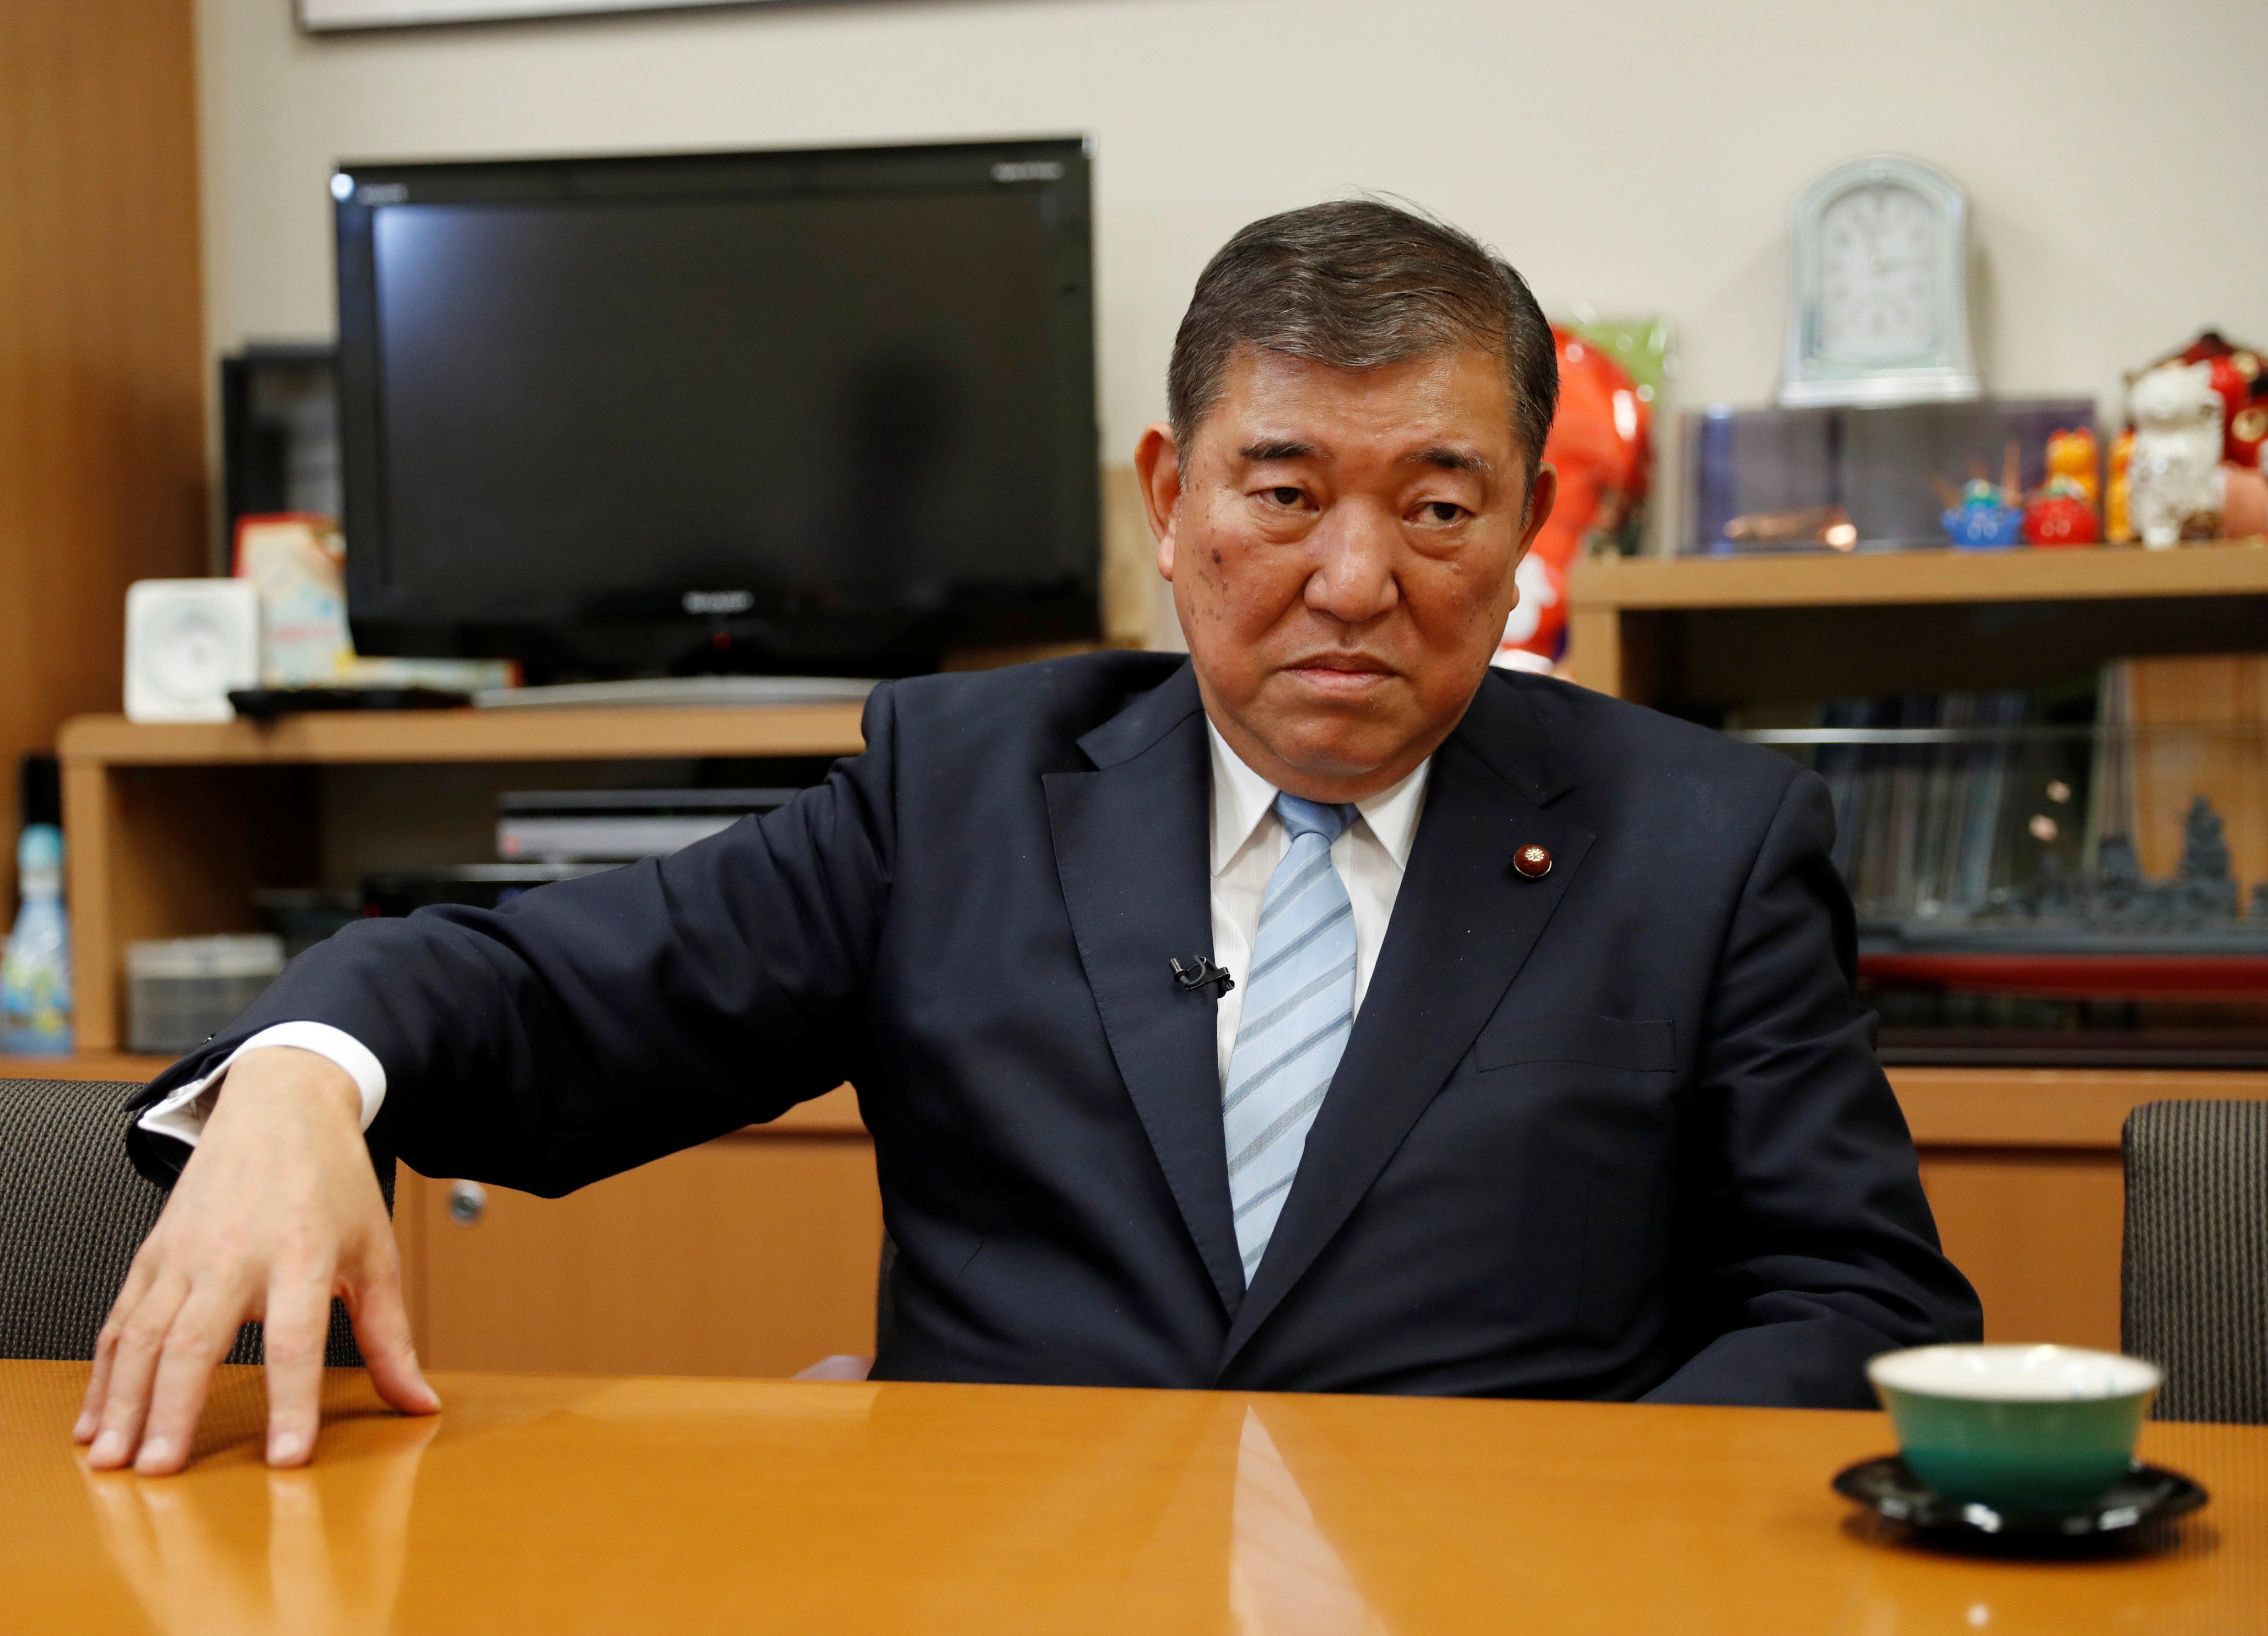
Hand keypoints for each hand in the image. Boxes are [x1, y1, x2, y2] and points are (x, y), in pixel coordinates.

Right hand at [75, 1047, 439, 1472]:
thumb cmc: (335, 1183)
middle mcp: (236, 1253)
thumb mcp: (376, 1252)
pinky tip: (93, 1420)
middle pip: (196, 1341)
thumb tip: (420, 1403)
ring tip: (112, 1460)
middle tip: (162, 1472)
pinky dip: (101, 1374)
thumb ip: (391, 1336)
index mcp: (303, 1253)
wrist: (282, 1105)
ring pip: (142, 1335)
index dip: (292, 1401)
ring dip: (123, 1401)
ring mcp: (186, 1253)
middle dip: (175, 1411)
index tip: (285, 1458)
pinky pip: (119, 1320)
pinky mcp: (153, 1253)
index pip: (296, 1339)